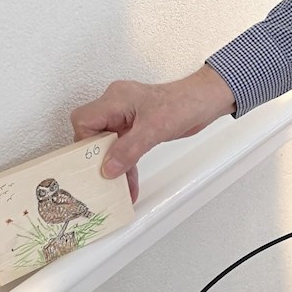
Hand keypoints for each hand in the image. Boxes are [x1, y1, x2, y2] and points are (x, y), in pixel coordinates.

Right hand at [70, 65, 236, 202]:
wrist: (206, 101)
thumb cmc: (184, 104)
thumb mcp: (154, 129)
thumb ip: (129, 149)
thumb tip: (107, 169)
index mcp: (115, 99)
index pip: (84, 121)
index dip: (85, 143)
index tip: (95, 163)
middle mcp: (117, 106)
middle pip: (93, 135)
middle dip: (98, 160)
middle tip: (103, 182)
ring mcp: (126, 117)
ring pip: (110, 146)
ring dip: (115, 167)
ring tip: (119, 191)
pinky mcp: (137, 128)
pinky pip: (125, 149)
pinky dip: (127, 166)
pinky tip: (130, 186)